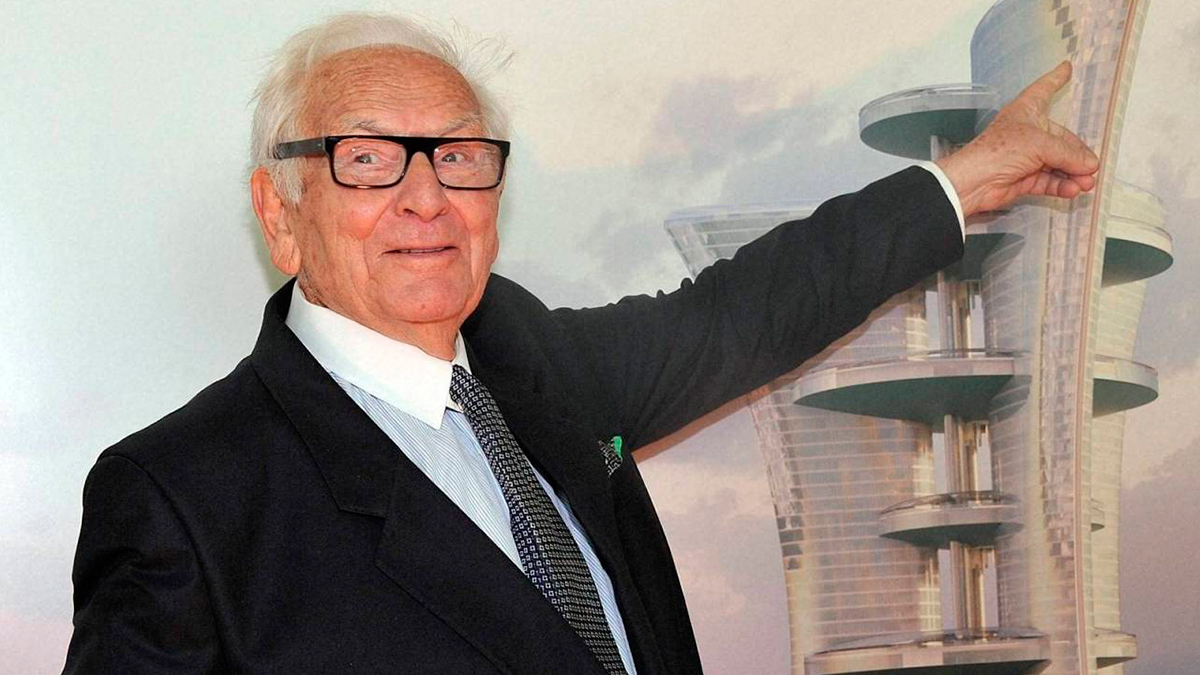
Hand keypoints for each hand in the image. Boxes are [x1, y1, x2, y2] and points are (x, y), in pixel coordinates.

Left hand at [935, 61, 1099, 216]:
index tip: (1066, 68)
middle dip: (1078, 155)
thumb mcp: (1040, 145)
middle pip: (1062, 139)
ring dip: (1073, 173)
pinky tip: (1072, 189)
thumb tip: (1089, 165)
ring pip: (1058, 163)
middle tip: (1092, 167)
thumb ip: (1068, 154)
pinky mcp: (1025, 178)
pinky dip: (1061, 186)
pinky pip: (1049, 181)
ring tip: (1087, 183)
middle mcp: (1028, 132)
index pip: (1044, 90)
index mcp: (1027, 111)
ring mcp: (1027, 156)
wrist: (973, 182)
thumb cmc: (998, 151)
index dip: (1055, 79)